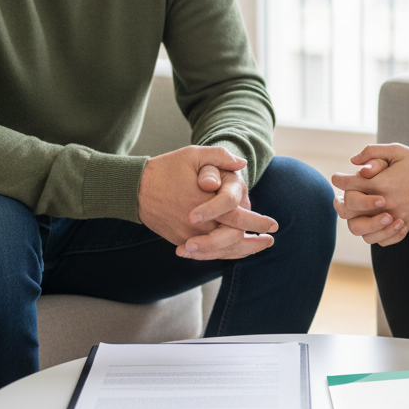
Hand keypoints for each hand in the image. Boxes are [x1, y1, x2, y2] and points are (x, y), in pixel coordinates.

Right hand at [136, 146, 275, 249]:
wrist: (135, 188)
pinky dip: (222, 254)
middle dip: (254, 242)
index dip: (258, 222)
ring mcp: (188, 235)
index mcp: (204, 202)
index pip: (238, 217)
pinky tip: (232, 251)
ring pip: (220, 251)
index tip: (273, 224)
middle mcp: (197, 224)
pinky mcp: (181, 240)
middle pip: (232, 239)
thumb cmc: (167, 168)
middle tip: (269, 240)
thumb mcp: (193, 154)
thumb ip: (219, 156)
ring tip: (256, 247)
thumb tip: (242, 163)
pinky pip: (206, 253)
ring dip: (241, 251)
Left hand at [331, 144, 408, 245]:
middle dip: (342, 202)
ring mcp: (394, 217)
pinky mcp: (404, 227)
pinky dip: (376, 235)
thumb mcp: (397, 150)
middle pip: (350, 210)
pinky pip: (382, 241)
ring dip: (357, 221)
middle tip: (342, 197)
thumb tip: (353, 161)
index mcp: (381, 183)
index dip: (339, 180)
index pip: (349, 184)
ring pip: (363, 231)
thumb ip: (372, 152)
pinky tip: (376, 224)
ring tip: (358, 213)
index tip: (337, 177)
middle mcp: (385, 203)